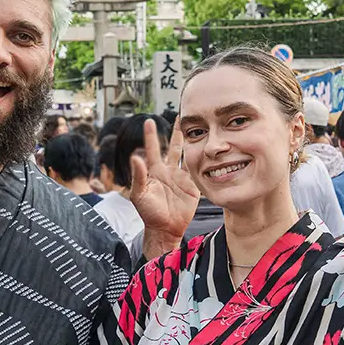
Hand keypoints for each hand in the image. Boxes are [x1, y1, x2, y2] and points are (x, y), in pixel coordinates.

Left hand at [129, 119, 198, 240]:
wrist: (165, 228)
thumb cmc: (148, 213)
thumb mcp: (139, 194)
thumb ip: (139, 175)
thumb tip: (135, 157)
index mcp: (154, 171)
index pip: (153, 148)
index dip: (151, 135)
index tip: (149, 121)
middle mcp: (168, 171)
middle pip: (174, 147)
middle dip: (177, 132)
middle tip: (181, 116)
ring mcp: (181, 178)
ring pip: (187, 156)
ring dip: (191, 143)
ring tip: (198, 128)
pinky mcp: (192, 185)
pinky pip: (198, 170)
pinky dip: (203, 160)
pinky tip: (208, 149)